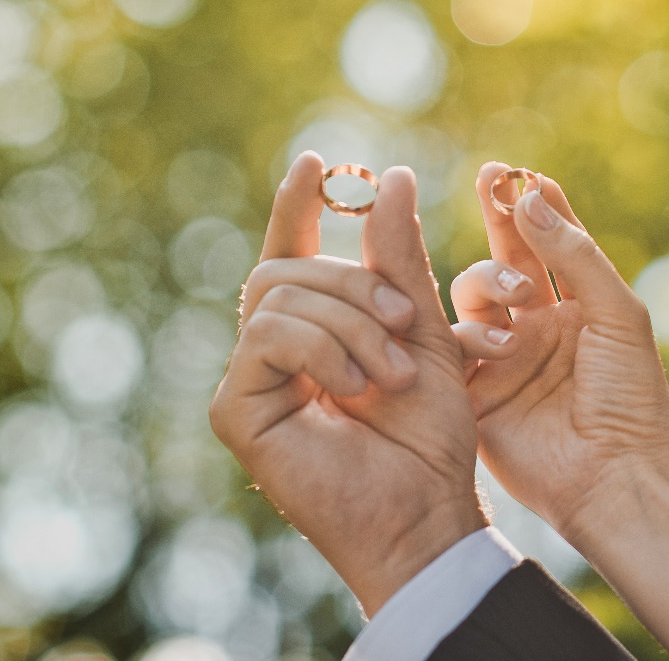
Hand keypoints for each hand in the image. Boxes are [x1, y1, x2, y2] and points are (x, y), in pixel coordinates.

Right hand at [210, 152, 488, 614]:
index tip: (316, 162)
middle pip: (288, 268)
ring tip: (390, 372)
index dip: (298, 205)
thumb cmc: (432, 433)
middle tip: (403, 322)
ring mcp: (251, 379)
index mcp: (319, 329)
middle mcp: (276, 350)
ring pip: (280, 294)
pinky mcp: (236, 409)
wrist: (429, 507)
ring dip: (350, 322)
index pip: (295, 252)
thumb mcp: (423, 328)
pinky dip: (322, 349)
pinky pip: (268, 336)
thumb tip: (392, 176)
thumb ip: (400, 259)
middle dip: (354, 282)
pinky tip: (353, 387)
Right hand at [449, 163, 668, 541]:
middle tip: (491, 179)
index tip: (519, 171)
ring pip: (472, 296)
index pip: (550, 243)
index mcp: (577, 309)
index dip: (533, 205)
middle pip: (505, 258)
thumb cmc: (631, 399)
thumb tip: (533, 196)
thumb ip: (574, 255)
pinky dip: (467, 334)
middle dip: (498, 217)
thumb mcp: (618, 315)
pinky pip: (452, 347)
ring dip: (491, 282)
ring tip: (521, 299)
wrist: (614, 479)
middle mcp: (535, 328)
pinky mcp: (473, 393)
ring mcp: (501, 360)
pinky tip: (496, 342)